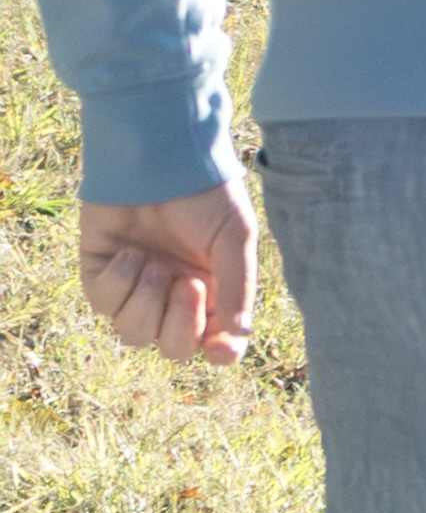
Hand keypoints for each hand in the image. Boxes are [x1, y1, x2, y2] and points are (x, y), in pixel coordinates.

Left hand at [79, 180, 255, 363]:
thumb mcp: (235, 237)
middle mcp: (173, 297)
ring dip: (146, 301)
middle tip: (187, 283)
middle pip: (173, 347)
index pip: (217, 341)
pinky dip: (118, 281)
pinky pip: (104, 303)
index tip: (219, 347)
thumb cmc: (205, 194)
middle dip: (179, 324)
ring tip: (154, 263)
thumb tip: (238, 335)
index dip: (219, 352)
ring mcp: (135, 290)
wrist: (159, 159)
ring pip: (133, 332)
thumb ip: (237, 287)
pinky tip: (130, 252)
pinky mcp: (100, 277)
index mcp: (213, 290)